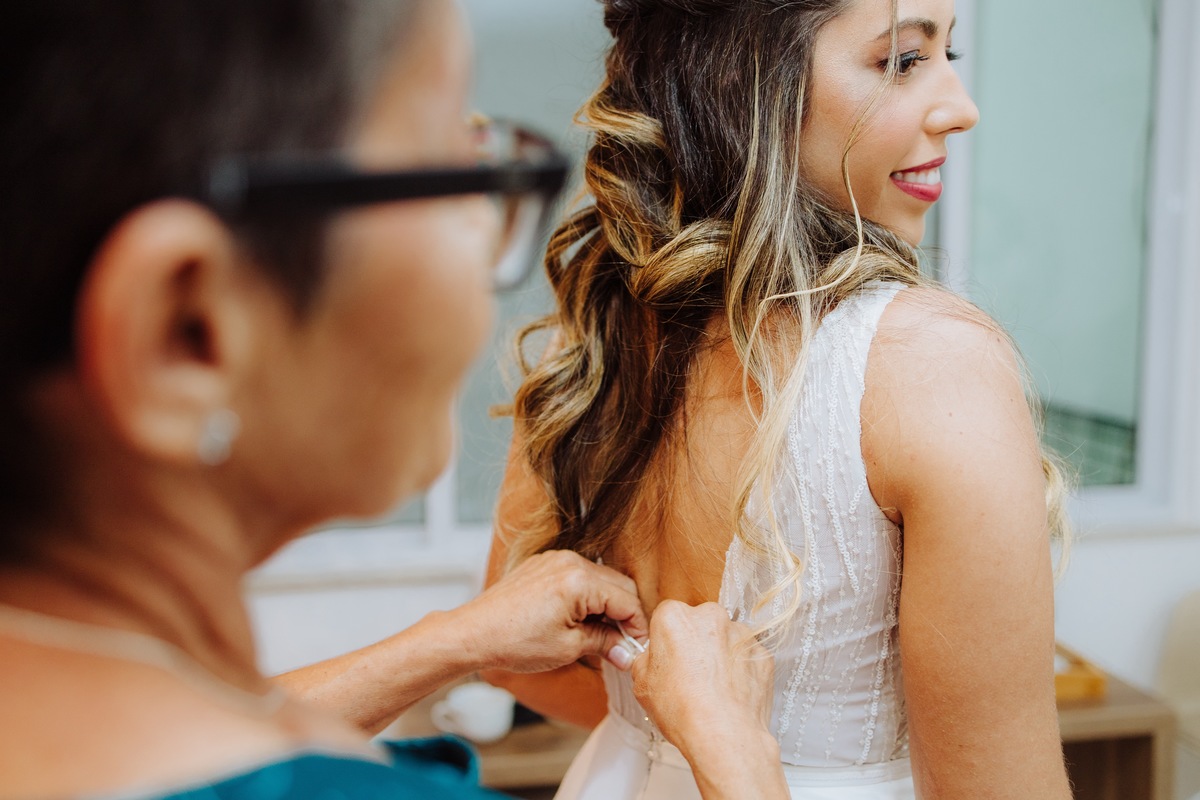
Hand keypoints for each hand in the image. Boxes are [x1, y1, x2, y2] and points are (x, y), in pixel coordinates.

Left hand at [453, 550, 647, 673]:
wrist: (474, 633)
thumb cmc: (514, 641)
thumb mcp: (568, 648)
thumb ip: (604, 643)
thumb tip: (627, 652)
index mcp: (580, 581)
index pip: (628, 600)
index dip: (638, 627)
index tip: (638, 648)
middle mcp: (570, 562)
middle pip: (618, 585)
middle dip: (625, 614)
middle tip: (623, 644)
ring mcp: (555, 560)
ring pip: (599, 579)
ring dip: (606, 605)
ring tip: (601, 635)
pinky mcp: (543, 565)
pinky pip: (578, 576)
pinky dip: (586, 596)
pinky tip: (580, 621)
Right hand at [631, 601, 774, 762]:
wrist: (725, 735)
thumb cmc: (682, 709)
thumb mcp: (641, 683)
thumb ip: (646, 659)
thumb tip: (654, 657)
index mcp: (675, 617)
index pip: (667, 616)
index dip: (666, 640)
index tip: (668, 658)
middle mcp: (710, 616)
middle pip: (699, 623)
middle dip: (695, 643)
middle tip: (689, 675)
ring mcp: (740, 634)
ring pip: (725, 639)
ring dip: (719, 655)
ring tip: (712, 688)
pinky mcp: (762, 653)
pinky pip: (746, 656)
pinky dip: (739, 669)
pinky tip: (730, 693)